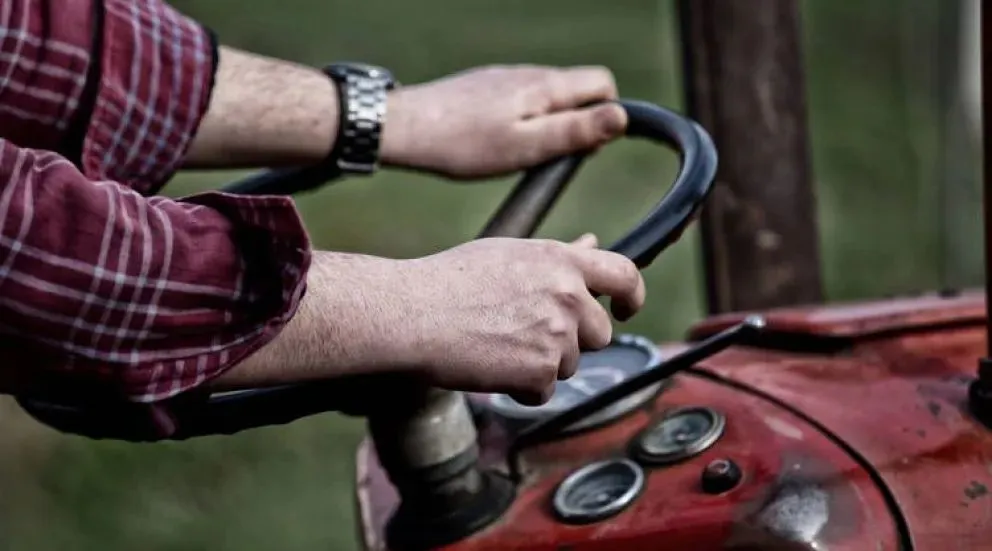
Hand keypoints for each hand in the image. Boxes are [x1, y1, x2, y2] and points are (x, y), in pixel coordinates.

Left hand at [381, 65, 627, 178]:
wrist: (404, 129)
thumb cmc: (464, 144)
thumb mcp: (527, 147)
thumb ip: (575, 131)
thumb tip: (622, 116)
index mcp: (545, 87)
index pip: (603, 83)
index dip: (606, 116)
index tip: (583, 148)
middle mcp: (529, 73)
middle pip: (577, 89)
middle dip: (579, 121)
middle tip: (550, 157)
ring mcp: (505, 78)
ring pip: (548, 95)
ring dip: (550, 122)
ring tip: (521, 154)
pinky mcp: (484, 87)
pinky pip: (520, 98)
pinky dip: (523, 119)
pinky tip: (496, 142)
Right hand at [398, 233, 644, 404]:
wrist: (414, 314)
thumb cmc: (450, 281)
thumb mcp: (509, 254)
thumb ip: (558, 255)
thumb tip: (591, 244)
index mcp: (561, 261)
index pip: (624, 275)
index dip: (631, 296)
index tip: (623, 309)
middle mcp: (568, 295)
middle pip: (597, 333)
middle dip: (570, 339)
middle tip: (524, 334)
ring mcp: (558, 334)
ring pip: (569, 364)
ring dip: (541, 363)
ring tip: (497, 344)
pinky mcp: (541, 371)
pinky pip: (545, 391)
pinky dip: (521, 387)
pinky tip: (491, 365)